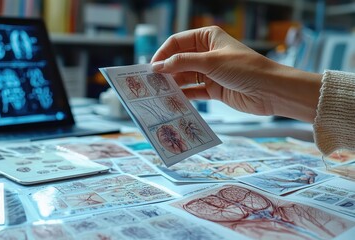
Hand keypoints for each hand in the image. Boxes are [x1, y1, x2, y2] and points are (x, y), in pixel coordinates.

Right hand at [151, 26, 321, 121]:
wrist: (270, 90)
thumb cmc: (244, 68)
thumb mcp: (210, 61)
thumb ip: (182, 63)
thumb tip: (158, 66)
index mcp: (207, 37)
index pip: (177, 42)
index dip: (163, 53)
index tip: (151, 67)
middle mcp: (207, 53)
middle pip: (179, 60)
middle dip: (166, 70)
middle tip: (151, 82)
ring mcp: (210, 72)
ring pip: (185, 76)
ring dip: (173, 84)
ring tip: (158, 93)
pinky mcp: (214, 89)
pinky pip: (193, 91)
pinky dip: (184, 95)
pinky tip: (173, 100)